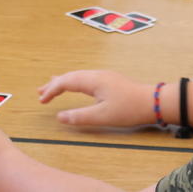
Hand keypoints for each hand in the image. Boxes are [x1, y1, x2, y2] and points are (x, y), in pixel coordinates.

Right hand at [39, 70, 155, 127]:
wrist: (152, 102)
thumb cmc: (129, 109)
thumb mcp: (102, 116)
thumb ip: (79, 116)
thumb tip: (60, 116)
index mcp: (93, 80)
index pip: (66, 81)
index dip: (52, 90)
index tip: (41, 100)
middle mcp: (97, 74)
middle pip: (71, 76)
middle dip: (54, 84)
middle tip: (40, 93)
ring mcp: (104, 76)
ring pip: (79, 76)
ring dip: (64, 82)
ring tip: (50, 87)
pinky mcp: (110, 81)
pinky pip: (86, 78)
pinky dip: (74, 82)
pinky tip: (75, 86)